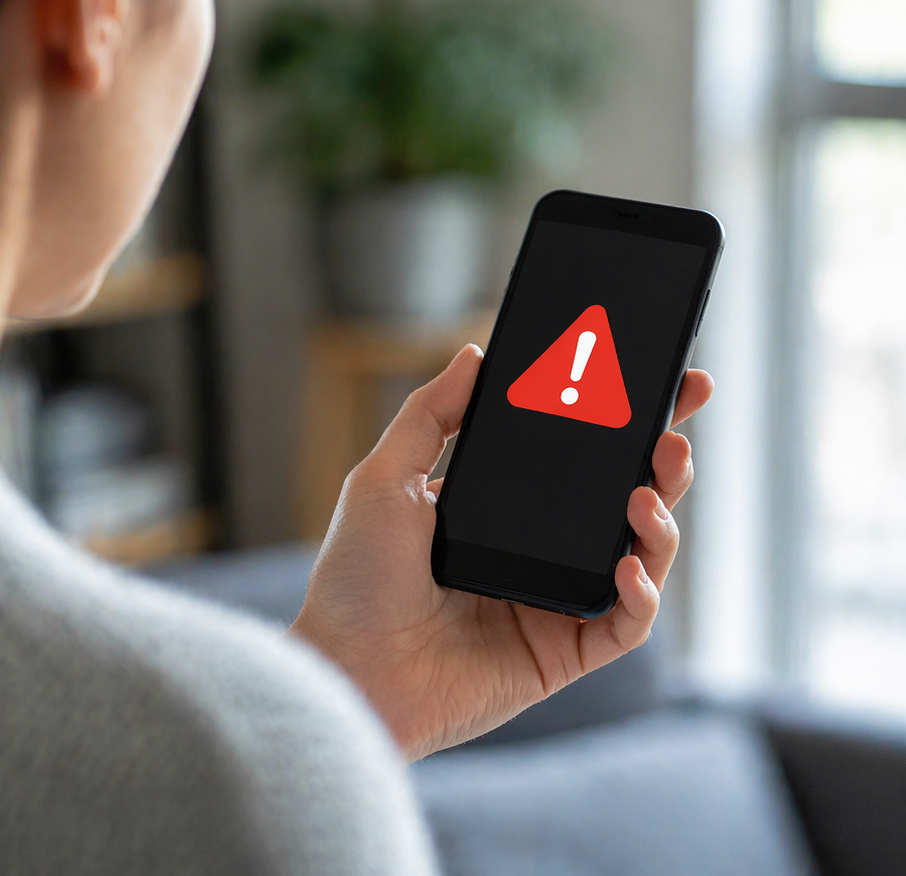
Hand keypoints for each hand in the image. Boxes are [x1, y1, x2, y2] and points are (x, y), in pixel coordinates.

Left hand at [289, 345, 711, 760]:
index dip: (622, 421)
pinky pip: (626, 623)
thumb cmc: (356, 578)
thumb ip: (430, 415)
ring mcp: (555, 602)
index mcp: (500, 508)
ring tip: (646, 492)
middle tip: (675, 431)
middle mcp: (536, 552)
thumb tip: (475, 355)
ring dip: (661, 522)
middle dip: (663, 462)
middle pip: (622, 499)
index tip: (658, 379)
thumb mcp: (385, 479)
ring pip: (640, 557)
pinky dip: (641, 595)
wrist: (349, 668)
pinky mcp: (564, 654)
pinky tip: (628, 568)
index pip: (574, 456)